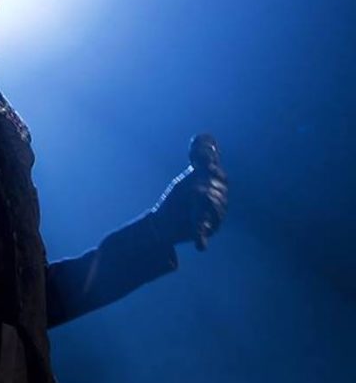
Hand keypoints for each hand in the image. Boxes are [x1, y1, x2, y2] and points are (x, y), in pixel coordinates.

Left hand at [151, 134, 228, 249]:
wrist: (165, 223)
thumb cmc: (182, 199)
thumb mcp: (193, 176)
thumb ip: (203, 158)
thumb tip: (206, 136)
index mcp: (214, 187)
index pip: (216, 173)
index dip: (211, 166)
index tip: (204, 161)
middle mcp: (216, 202)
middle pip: (216, 189)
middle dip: (207, 182)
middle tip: (197, 181)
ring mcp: (211, 217)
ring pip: (213, 207)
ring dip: (205, 200)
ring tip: (197, 195)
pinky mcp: (201, 230)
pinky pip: (203, 232)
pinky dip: (201, 237)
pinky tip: (200, 246)